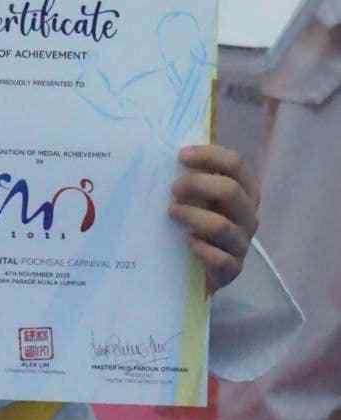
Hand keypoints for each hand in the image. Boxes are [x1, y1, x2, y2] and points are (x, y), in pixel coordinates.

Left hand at [169, 144, 259, 293]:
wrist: (197, 269)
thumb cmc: (195, 222)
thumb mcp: (197, 196)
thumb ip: (193, 174)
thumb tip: (171, 150)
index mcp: (244, 191)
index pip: (236, 163)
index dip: (209, 155)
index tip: (181, 156)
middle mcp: (247, 215)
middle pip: (230, 190)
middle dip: (197, 184)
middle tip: (173, 189)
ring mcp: (242, 243)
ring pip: (222, 225)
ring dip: (192, 216)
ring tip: (172, 213)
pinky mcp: (232, 270)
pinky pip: (221, 259)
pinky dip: (202, 249)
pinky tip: (187, 242)